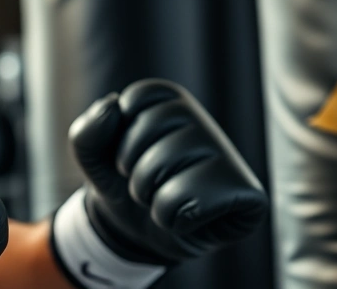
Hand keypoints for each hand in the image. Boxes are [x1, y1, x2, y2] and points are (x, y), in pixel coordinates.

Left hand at [52, 78, 267, 287]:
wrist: (135, 234)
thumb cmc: (121, 185)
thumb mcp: (92, 158)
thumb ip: (87, 130)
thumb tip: (113, 105)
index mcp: (173, 103)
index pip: (135, 100)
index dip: (119, 136)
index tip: (128, 155)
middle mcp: (204, 123)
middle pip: (152, 128)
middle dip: (133, 167)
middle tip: (144, 185)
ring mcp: (230, 158)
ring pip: (173, 162)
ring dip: (151, 195)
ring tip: (161, 201)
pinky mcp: (249, 195)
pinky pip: (201, 198)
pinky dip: (175, 217)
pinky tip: (183, 219)